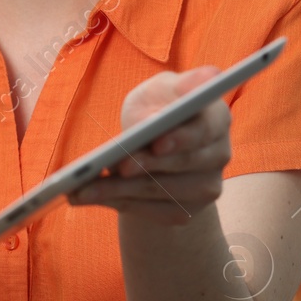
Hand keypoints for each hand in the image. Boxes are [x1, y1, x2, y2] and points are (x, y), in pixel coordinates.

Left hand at [66, 64, 230, 225]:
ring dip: (117, 190)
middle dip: (145, 166)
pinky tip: (86, 197)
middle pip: (181, 164)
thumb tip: (170, 107)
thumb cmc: (157, 106)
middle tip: (111, 166)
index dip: (181, 138)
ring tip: (80, 188)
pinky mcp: (186, 211)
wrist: (157, 139)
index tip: (156, 143)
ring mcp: (205, 187)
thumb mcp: (160, 88)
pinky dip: (115, 203)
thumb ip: (172, 89)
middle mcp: (219, 155)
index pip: (204, 130)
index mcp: (217, 118)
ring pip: (159, 192)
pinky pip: (149, 211)